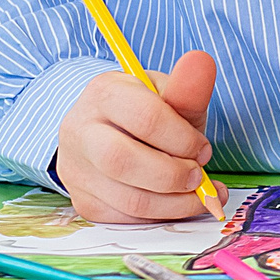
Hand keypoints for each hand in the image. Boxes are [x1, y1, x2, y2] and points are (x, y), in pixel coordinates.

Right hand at [55, 51, 217, 224]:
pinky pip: (125, 218)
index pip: (145, 118)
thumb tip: (202, 61)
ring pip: (127, 198)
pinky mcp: (83, 200)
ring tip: (197, 194)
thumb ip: (187, 88)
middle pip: (123, 162)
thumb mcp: (168, 94)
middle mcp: (80, 130)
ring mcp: (75, 169)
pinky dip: (158, 215)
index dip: (183, 139)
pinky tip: (175, 203)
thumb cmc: (146, 111)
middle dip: (173, 175)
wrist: (108, 130)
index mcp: (104, 92)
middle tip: (198, 176)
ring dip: (173, 203)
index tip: (204, 148)